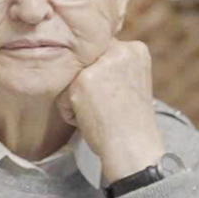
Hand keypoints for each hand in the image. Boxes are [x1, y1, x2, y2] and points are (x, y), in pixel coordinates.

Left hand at [56, 38, 164, 178]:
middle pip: (83, 63)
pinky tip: (90, 119)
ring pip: (72, 77)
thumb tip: (83, 57)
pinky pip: (63, 94)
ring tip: (100, 112)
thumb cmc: (130, 121)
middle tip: (107, 106)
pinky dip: (71, 111)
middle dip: (88, 85)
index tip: (114, 97)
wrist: (134, 147)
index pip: (101, 53)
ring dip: (78, 97)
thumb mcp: (131, 82)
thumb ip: (113, 65)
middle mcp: (120, 50)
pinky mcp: (82, 79)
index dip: (101, 77)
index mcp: (136, 50)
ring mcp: (100, 63)